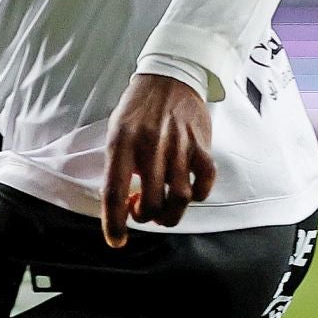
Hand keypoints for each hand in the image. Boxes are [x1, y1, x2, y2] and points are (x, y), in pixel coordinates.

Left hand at [101, 72, 216, 246]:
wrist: (171, 76)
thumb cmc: (139, 108)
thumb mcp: (117, 131)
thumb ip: (118, 165)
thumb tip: (122, 203)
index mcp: (122, 142)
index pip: (114, 192)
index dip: (114, 223)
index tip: (116, 241)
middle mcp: (150, 146)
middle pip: (151, 203)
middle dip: (145, 217)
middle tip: (142, 210)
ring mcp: (179, 146)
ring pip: (179, 199)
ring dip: (170, 214)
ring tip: (162, 207)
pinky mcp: (202, 145)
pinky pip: (204, 184)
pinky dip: (197, 197)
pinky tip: (187, 192)